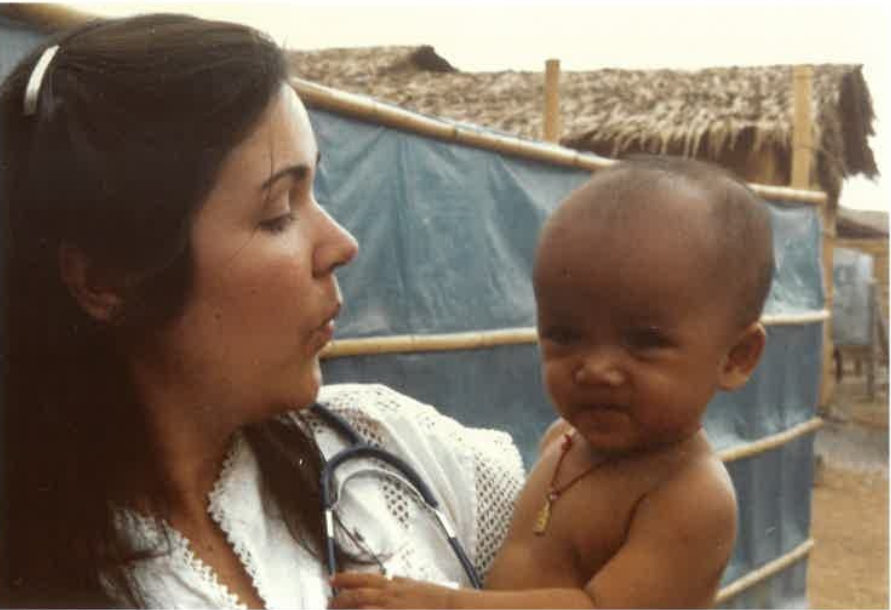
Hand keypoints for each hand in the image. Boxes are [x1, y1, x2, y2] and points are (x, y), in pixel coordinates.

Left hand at [328, 571, 455, 608]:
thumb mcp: (418, 584)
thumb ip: (403, 582)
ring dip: (345, 607)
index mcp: (394, 585)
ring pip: (360, 606)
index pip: (364, 578)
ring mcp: (390, 608)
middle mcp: (389, 595)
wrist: (453, 607)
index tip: (333, 578)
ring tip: (333, 608)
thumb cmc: (439, 599)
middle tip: (329, 602)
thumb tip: (393, 577)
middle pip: (357, 594)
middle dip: (339, 598)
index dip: (346, 578)